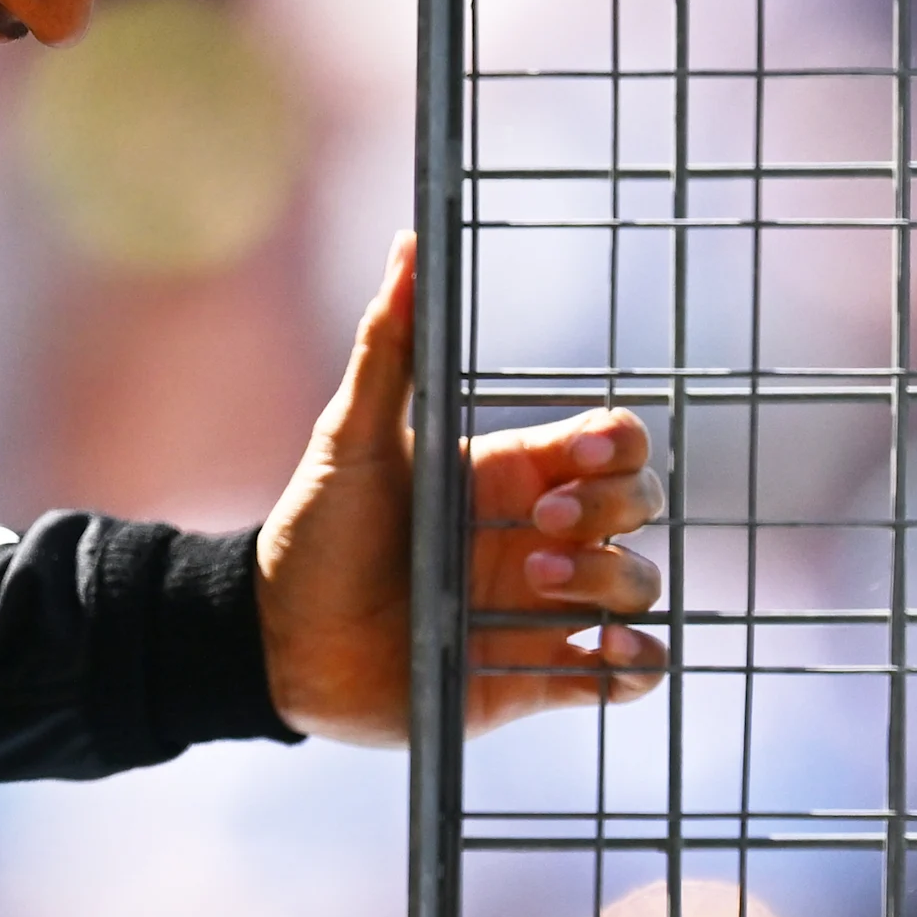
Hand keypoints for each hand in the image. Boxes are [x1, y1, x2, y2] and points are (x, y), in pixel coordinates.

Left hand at [255, 231, 669, 744]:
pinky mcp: (534, 675)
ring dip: (610, 583)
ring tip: (534, 585)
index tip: (578, 453)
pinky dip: (635, 662)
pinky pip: (626, 671)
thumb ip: (387, 345)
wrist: (278, 642)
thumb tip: (408, 241)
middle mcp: (538, 535)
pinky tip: (604, 653)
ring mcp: (541, 607)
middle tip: (535, 533)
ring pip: (638, 583)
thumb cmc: (315, 531)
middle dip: (609, 511)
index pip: (609, 441)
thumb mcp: (351, 438)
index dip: (616, 444)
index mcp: (509, 473)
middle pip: (637, 505)